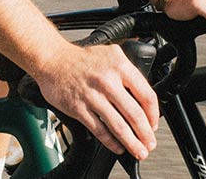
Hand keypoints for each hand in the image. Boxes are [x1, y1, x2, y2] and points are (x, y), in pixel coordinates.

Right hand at [32, 42, 159, 158]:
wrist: (53, 59)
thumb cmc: (82, 59)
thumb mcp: (111, 54)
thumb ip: (128, 72)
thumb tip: (144, 97)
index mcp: (120, 66)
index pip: (146, 95)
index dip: (153, 114)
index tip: (153, 124)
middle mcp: (108, 81)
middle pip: (134, 114)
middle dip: (145, 134)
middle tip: (149, 144)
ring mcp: (92, 95)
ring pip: (118, 125)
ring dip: (131, 142)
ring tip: (138, 151)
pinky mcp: (78, 108)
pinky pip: (99, 130)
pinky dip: (111, 142)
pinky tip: (117, 147)